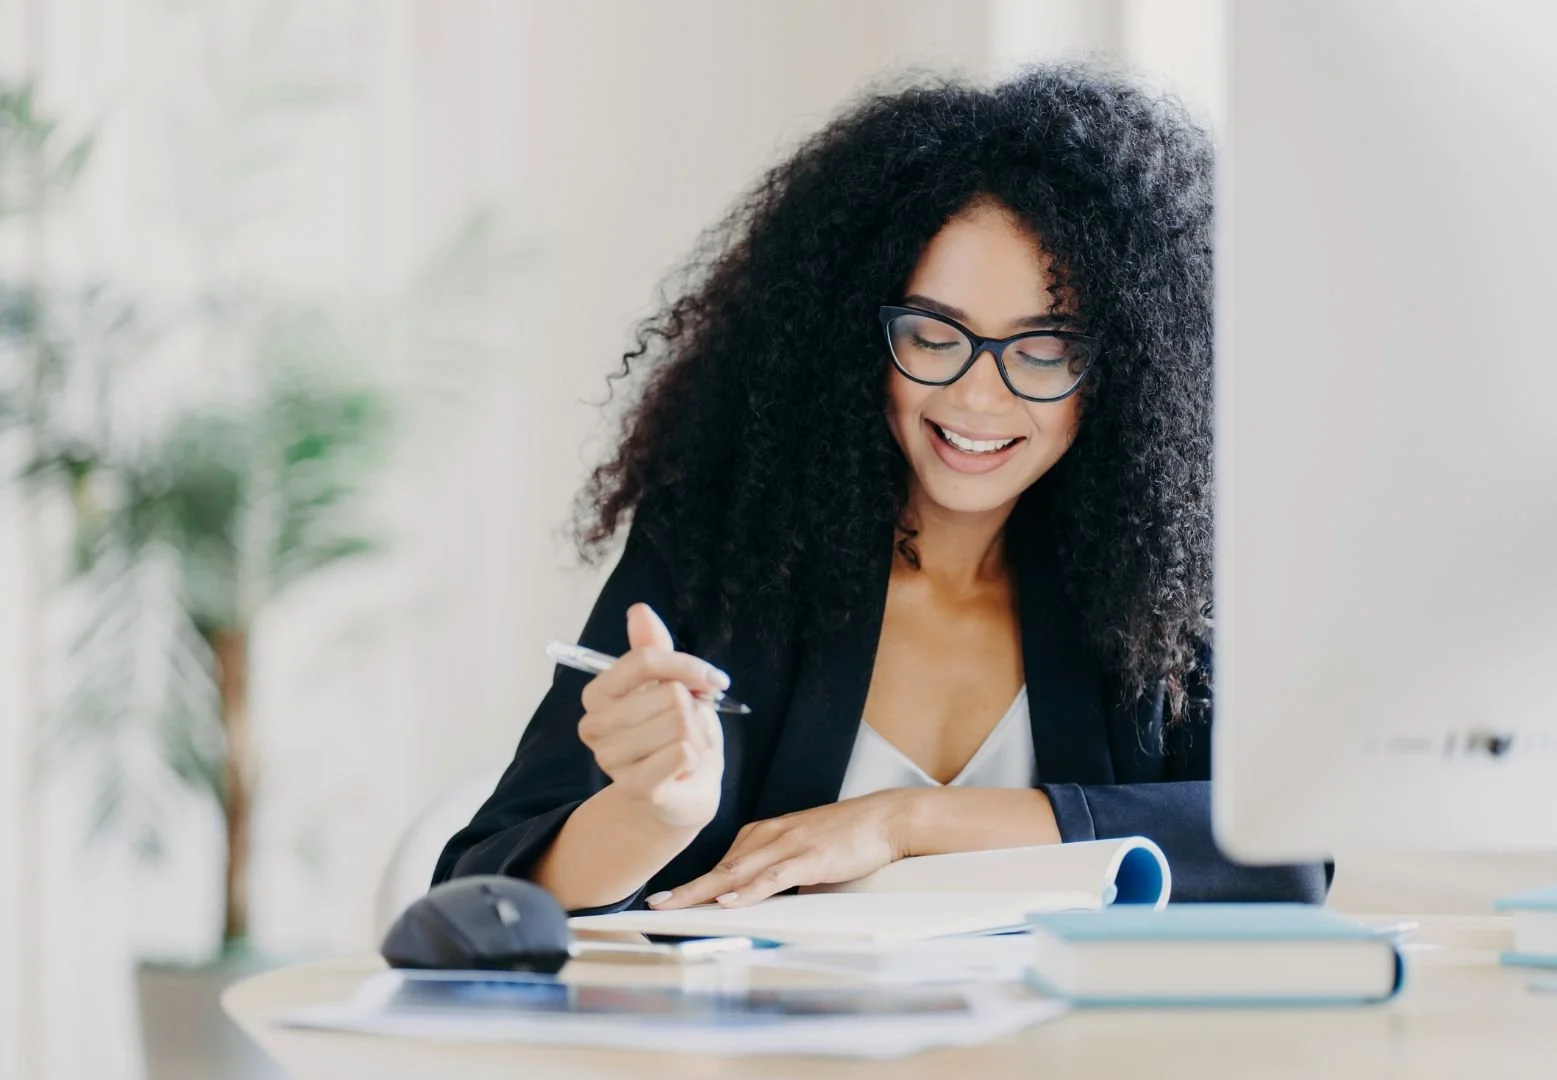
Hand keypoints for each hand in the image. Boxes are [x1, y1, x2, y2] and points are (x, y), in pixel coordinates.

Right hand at [576, 603, 726, 829]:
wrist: (683, 789)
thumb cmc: (673, 732)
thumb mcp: (667, 685)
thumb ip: (652, 649)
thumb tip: (639, 610)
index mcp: (597, 695)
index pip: (645, 661)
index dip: (688, 666)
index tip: (713, 680)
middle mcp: (594, 727)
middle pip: (670, 694)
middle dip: (696, 709)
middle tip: (691, 727)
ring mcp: (610, 761)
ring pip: (680, 723)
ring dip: (699, 735)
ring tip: (688, 748)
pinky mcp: (635, 788)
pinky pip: (682, 753)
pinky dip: (697, 757)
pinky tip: (686, 768)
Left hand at [646, 789, 915, 908]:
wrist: (884, 818)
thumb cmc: (845, 836)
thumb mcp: (802, 855)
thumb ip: (778, 874)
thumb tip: (756, 901)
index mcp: (764, 835)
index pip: (721, 864)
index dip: (692, 883)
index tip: (665, 899)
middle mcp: (769, 837)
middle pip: (720, 868)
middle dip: (686, 889)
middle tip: (655, 906)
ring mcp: (789, 846)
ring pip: (738, 872)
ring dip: (704, 891)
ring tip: (676, 906)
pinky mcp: (810, 857)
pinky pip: (774, 877)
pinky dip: (750, 890)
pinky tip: (730, 901)